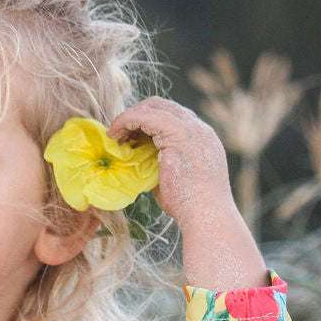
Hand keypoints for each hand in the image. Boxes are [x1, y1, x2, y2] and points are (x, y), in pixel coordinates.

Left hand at [107, 97, 231, 223]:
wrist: (206, 215)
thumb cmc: (189, 205)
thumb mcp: (174, 177)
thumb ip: (160, 163)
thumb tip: (138, 161)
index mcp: (201, 138)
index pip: (172, 116)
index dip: (147, 122)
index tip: (130, 137)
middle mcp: (199, 129)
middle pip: (163, 105)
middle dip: (137, 115)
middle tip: (119, 134)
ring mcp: (191, 129)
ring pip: (154, 106)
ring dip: (129, 117)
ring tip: (114, 136)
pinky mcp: (179, 134)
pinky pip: (145, 116)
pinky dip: (126, 120)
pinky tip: (114, 135)